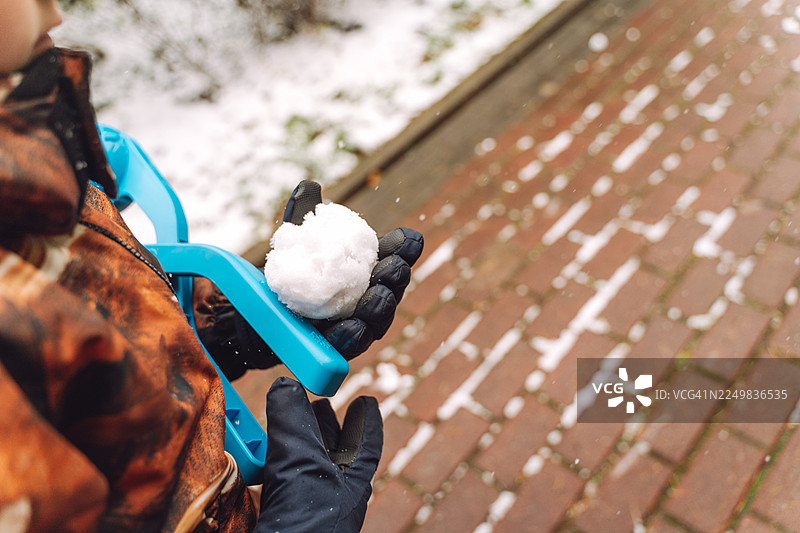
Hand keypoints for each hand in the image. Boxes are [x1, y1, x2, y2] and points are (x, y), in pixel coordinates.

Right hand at [256, 377, 381, 532]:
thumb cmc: (308, 528)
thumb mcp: (302, 464)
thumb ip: (294, 424)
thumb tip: (286, 386)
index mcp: (352, 481)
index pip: (366, 441)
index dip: (367, 418)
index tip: (366, 400)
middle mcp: (332, 494)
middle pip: (332, 451)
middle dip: (323, 426)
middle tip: (314, 404)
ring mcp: (305, 508)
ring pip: (301, 467)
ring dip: (289, 444)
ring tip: (278, 424)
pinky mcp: (278, 519)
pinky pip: (274, 485)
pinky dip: (263, 467)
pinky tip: (250, 462)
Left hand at [282, 180, 423, 357]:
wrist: (264, 313)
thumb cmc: (294, 271)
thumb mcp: (296, 241)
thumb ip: (304, 215)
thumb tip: (308, 185)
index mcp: (369, 267)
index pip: (395, 255)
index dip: (405, 247)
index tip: (408, 238)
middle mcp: (370, 295)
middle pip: (392, 287)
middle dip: (397, 276)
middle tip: (394, 266)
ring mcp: (359, 323)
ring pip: (378, 318)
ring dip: (381, 306)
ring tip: (378, 294)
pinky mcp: (340, 348)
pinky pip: (351, 344)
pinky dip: (354, 333)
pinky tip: (352, 324)